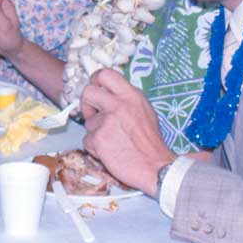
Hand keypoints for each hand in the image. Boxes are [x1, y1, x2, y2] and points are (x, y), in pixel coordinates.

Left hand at [81, 69, 173, 195]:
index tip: (94, 89)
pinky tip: (110, 152)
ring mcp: (107, 121)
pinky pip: (87, 140)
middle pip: (87, 92)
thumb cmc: (151, 142)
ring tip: (112, 141)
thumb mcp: (144, 110)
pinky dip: (95, 148)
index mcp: (131, 95)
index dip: (95, 81)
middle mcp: (118, 105)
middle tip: (93, 115)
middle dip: (86, 105)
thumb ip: (125, 100)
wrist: (156, 167)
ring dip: (95, 132)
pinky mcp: (99, 139)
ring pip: (88, 122)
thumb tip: (107, 95)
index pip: (105, 74)